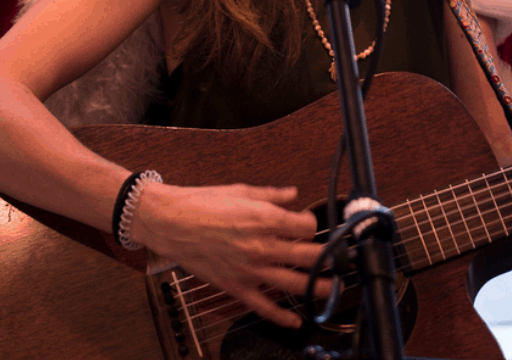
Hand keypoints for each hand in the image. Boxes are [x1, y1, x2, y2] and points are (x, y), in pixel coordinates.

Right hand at [133, 181, 325, 327]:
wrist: (171, 221)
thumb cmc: (203, 202)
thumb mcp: (241, 190)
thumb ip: (272, 195)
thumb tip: (292, 194)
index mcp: (264, 218)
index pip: (306, 225)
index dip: (312, 223)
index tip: (311, 223)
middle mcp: (261, 245)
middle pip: (308, 255)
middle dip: (328, 257)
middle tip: (339, 258)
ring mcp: (250, 269)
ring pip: (294, 283)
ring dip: (318, 288)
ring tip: (333, 289)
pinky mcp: (236, 286)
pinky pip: (265, 307)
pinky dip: (282, 317)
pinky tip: (295, 320)